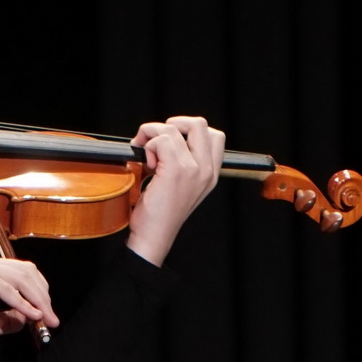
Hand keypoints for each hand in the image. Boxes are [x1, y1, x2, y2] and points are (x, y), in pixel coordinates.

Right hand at [0, 250, 58, 351]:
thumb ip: (6, 319)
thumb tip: (28, 318)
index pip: (22, 274)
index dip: (40, 294)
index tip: (48, 317)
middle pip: (26, 272)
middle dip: (43, 297)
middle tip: (52, 320)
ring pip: (19, 277)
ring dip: (37, 300)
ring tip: (46, 319)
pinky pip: (5, 288)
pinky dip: (21, 303)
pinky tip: (31, 316)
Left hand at [127, 115, 224, 265]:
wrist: (153, 238)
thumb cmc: (159, 216)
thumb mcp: (179, 186)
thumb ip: (183, 163)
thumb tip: (165, 137)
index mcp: (210, 174)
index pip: (214, 135)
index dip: (189, 130)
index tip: (171, 142)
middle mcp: (206, 171)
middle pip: (199, 123)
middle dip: (172, 124)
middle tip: (156, 139)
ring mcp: (194, 169)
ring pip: (173, 129)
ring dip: (152, 136)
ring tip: (146, 156)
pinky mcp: (177, 170)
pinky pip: (161, 140)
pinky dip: (148, 145)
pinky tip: (146, 163)